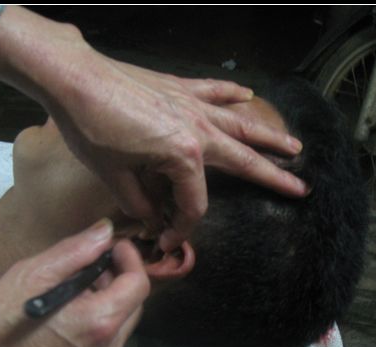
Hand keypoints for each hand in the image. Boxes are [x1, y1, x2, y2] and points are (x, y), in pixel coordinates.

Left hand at [0, 6, 307, 252]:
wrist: (74, 79)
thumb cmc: (91, 129)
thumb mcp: (116, 177)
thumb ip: (142, 202)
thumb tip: (154, 216)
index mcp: (184, 157)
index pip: (194, 203)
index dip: (183, 226)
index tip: (167, 237)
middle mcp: (199, 131)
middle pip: (243, 162)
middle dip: (273, 178)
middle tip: (300, 188)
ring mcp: (193, 106)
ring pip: (241, 125)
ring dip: (269, 138)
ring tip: (294, 147)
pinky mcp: (180, 89)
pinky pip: (214, 91)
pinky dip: (232, 94)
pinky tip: (248, 94)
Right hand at [0, 219, 149, 346]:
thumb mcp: (32, 274)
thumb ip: (76, 251)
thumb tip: (106, 231)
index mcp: (100, 323)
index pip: (140, 284)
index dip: (129, 258)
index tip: (111, 246)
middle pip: (135, 303)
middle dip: (120, 278)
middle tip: (91, 264)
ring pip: (123, 322)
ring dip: (110, 298)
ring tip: (77, 285)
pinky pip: (108, 339)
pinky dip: (100, 319)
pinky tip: (70, 310)